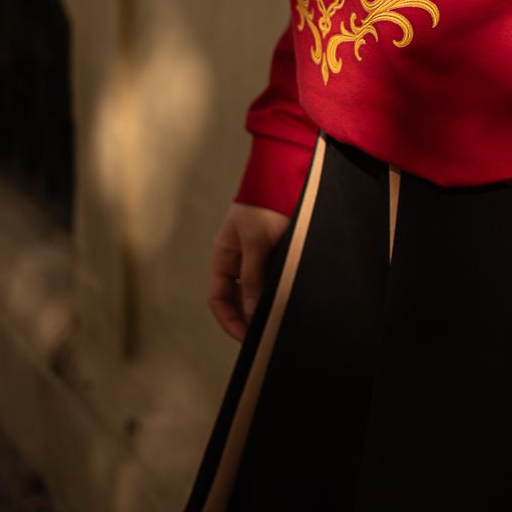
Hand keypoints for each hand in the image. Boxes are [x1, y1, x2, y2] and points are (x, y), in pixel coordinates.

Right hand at [207, 202, 289, 339]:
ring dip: (269, 305)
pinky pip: (276, 280)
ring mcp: (260, 257)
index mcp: (224, 256)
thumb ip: (253, 276)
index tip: (249, 338)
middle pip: (239, 300)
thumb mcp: (256, 241)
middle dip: (251, 318)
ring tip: (283, 320)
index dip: (230, 321)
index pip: (219, 299)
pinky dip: (282, 291)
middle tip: (270, 335)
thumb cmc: (265, 203)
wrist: (289, 174)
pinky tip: (293, 299)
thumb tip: (252, 312)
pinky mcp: (279, 253)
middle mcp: (240, 260)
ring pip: (260, 291)